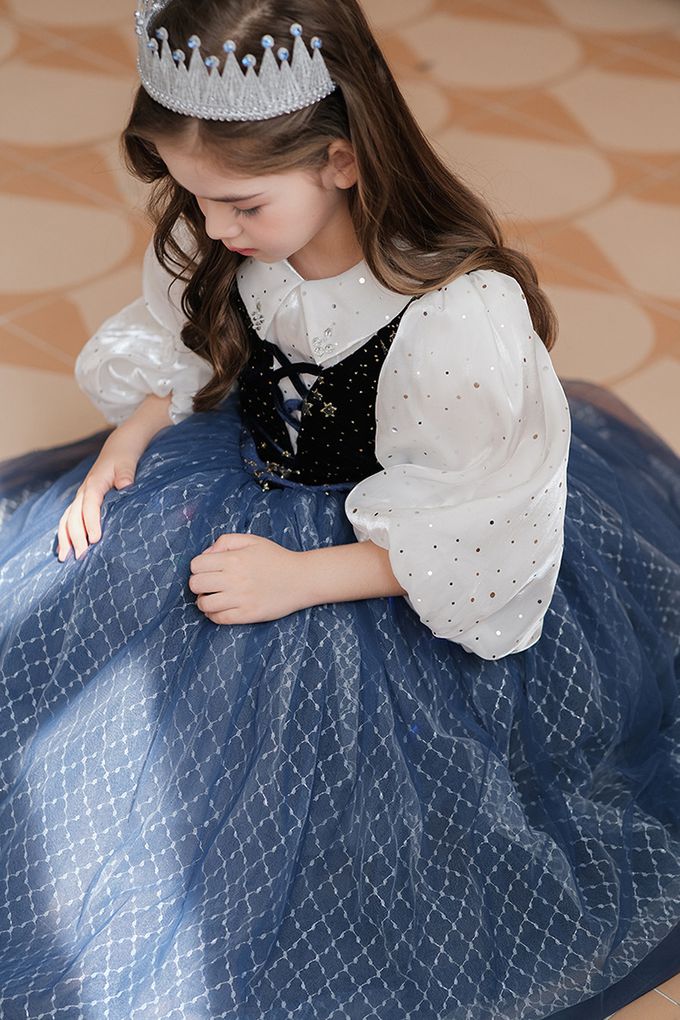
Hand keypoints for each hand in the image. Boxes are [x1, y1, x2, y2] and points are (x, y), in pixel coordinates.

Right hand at [57, 427, 144, 561]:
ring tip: (65, 558)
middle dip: (75, 536)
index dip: (91, 522)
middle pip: (73, 515)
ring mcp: (80, 497)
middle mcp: (83, 491)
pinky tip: (64, 549)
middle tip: (81, 556)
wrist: (118, 447)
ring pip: (67, 518)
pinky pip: (69, 519)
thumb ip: (126, 474)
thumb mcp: (128, 462)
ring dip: (65, 538)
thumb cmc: (125, 456)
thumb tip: (125, 486)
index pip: (90, 505)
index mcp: (95, 483)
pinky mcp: (81, 502)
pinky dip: (65, 534)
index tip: (95, 539)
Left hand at [189, 533, 306, 623]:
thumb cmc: (277, 558)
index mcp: (234, 559)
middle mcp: (234, 579)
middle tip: (208, 585)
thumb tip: (207, 554)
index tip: (207, 570)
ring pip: (204, 604)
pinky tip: (220, 609)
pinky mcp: (248, 614)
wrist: (302, 579)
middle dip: (198, 584)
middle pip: (196, 585)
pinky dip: (213, 615)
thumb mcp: (252, 540)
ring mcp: (241, 598)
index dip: (198, 567)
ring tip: (213, 598)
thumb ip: (226, 541)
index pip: (196, 565)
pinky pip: (219, 619)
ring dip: (204, 601)